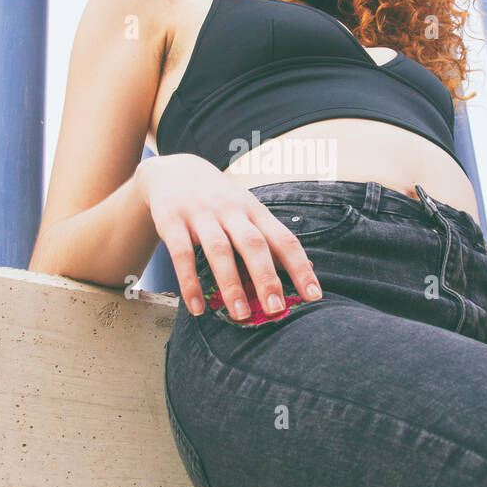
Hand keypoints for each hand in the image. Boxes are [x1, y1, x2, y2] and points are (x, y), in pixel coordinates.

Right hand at [134, 154, 323, 320]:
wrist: (174, 170)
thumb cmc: (220, 200)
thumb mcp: (248, 211)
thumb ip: (272, 239)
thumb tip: (310, 269)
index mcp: (255, 210)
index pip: (284, 239)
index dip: (300, 268)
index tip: (314, 297)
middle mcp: (231, 210)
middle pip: (253, 244)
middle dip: (267, 278)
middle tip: (276, 310)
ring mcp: (201, 214)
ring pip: (219, 250)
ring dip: (231, 284)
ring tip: (240, 315)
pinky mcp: (172, 220)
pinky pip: (182, 254)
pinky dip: (190, 283)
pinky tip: (197, 308)